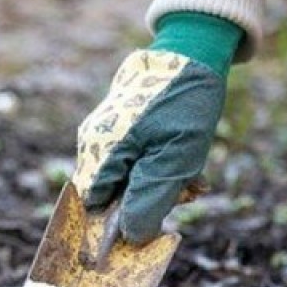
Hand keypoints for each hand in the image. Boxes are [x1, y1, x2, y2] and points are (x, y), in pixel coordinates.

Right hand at [71, 49, 225, 243]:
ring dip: (160, 183)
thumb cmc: (183, 105)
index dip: (119, 221)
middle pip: (111, 194)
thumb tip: (131, 237)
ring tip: (192, 176)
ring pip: (127, 178)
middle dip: (148, 200)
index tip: (152, 222)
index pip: (94, 207)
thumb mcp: (174, 159)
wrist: (193, 49)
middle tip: (185, 193)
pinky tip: (186, 161)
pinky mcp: (120, 126)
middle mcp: (94, 143)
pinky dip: (160, 166)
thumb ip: (149, 199)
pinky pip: (135, 159)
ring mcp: (105, 132)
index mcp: (100, 153)